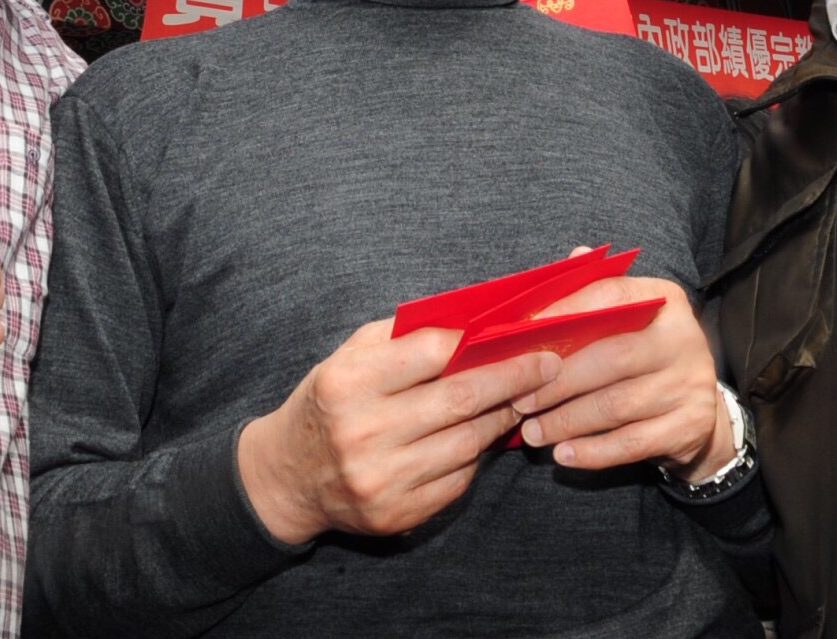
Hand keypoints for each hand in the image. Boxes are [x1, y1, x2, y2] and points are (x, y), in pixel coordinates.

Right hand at [236, 319, 561, 544]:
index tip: (520, 335)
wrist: (288, 476)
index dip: (481, 343)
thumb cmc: (330, 402)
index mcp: (348, 383)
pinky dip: (476, 456)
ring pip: (467, 444)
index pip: (431, 353)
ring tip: (521, 398)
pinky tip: (483, 436)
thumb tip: (475, 322)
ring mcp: (380, 480)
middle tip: (548, 365)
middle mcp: (362, 433)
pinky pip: (457, 481)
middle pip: (460, 401)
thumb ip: (405, 338)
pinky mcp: (395, 515)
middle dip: (513, 379)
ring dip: (502, 418)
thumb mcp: (351, 356)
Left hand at [507, 271, 730, 480]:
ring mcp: (691, 384)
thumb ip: (599, 292)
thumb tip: (574, 256)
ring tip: (532, 431)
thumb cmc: (646, 358)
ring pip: (617, 405)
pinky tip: (563, 455)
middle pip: (611, 357)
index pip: (611, 295)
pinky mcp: (690, 426)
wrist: (702, 412)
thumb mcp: (631, 320)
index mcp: (666, 300)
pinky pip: (632, 443)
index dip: (564, 311)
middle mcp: (684, 338)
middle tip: (519, 399)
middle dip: (558, 381)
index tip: (522, 331)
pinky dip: (592, 452)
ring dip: (567, 421)